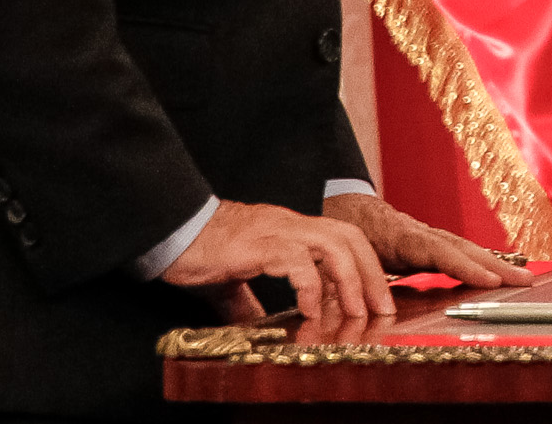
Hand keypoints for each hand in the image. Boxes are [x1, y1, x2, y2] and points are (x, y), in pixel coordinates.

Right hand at [161, 199, 392, 327]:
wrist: (170, 230)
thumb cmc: (200, 250)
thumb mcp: (233, 278)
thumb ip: (248, 300)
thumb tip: (257, 326)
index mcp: (291, 229)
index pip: (344, 239)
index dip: (366, 265)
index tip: (377, 297)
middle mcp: (291, 224)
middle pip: (350, 239)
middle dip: (371, 274)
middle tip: (382, 308)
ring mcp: (277, 231)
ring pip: (334, 245)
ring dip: (350, 280)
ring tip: (356, 312)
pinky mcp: (257, 244)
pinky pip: (295, 260)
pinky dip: (310, 285)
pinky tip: (311, 310)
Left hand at [323, 189, 530, 291]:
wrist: (342, 206)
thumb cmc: (338, 230)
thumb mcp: (335, 255)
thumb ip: (344, 278)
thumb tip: (347, 303)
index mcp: (400, 237)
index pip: (440, 252)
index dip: (466, 267)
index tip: (490, 281)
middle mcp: (421, 233)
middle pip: (465, 248)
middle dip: (497, 265)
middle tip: (525, 281)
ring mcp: (428, 235)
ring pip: (467, 248)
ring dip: (496, 264)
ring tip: (524, 278)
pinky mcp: (430, 242)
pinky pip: (461, 251)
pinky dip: (483, 260)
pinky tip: (499, 273)